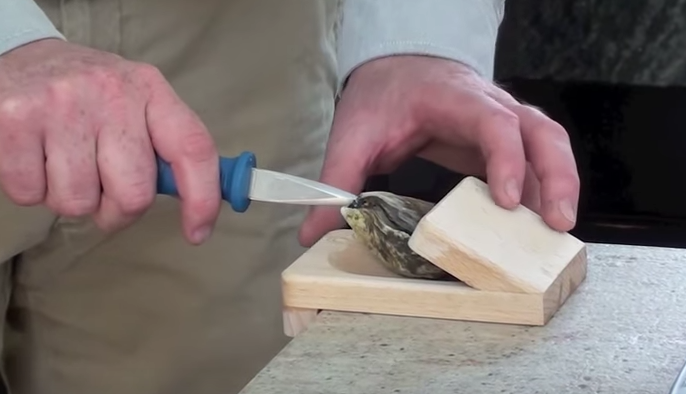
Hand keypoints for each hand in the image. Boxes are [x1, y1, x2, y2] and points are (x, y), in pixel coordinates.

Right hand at [0, 39, 219, 243]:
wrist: (21, 55)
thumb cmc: (88, 93)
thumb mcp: (136, 102)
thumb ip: (164, 146)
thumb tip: (198, 205)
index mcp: (150, 89)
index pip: (193, 148)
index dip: (203, 197)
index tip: (198, 232)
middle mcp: (111, 92)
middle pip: (133, 195)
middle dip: (116, 210)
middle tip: (101, 188)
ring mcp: (61, 105)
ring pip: (78, 203)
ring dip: (71, 198)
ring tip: (62, 161)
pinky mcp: (14, 120)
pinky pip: (31, 195)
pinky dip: (31, 190)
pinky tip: (33, 156)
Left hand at [299, 55, 579, 246]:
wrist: (396, 70)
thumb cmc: (381, 97)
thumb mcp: (353, 135)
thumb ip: (337, 180)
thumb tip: (315, 232)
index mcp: (454, 99)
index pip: (494, 122)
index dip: (507, 160)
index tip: (507, 201)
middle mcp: (490, 106)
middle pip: (541, 132)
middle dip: (557, 177)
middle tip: (557, 224)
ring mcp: (501, 122)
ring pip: (549, 145)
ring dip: (560, 187)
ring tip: (558, 234)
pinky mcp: (500, 143)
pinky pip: (534, 162)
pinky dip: (543, 192)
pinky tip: (535, 227)